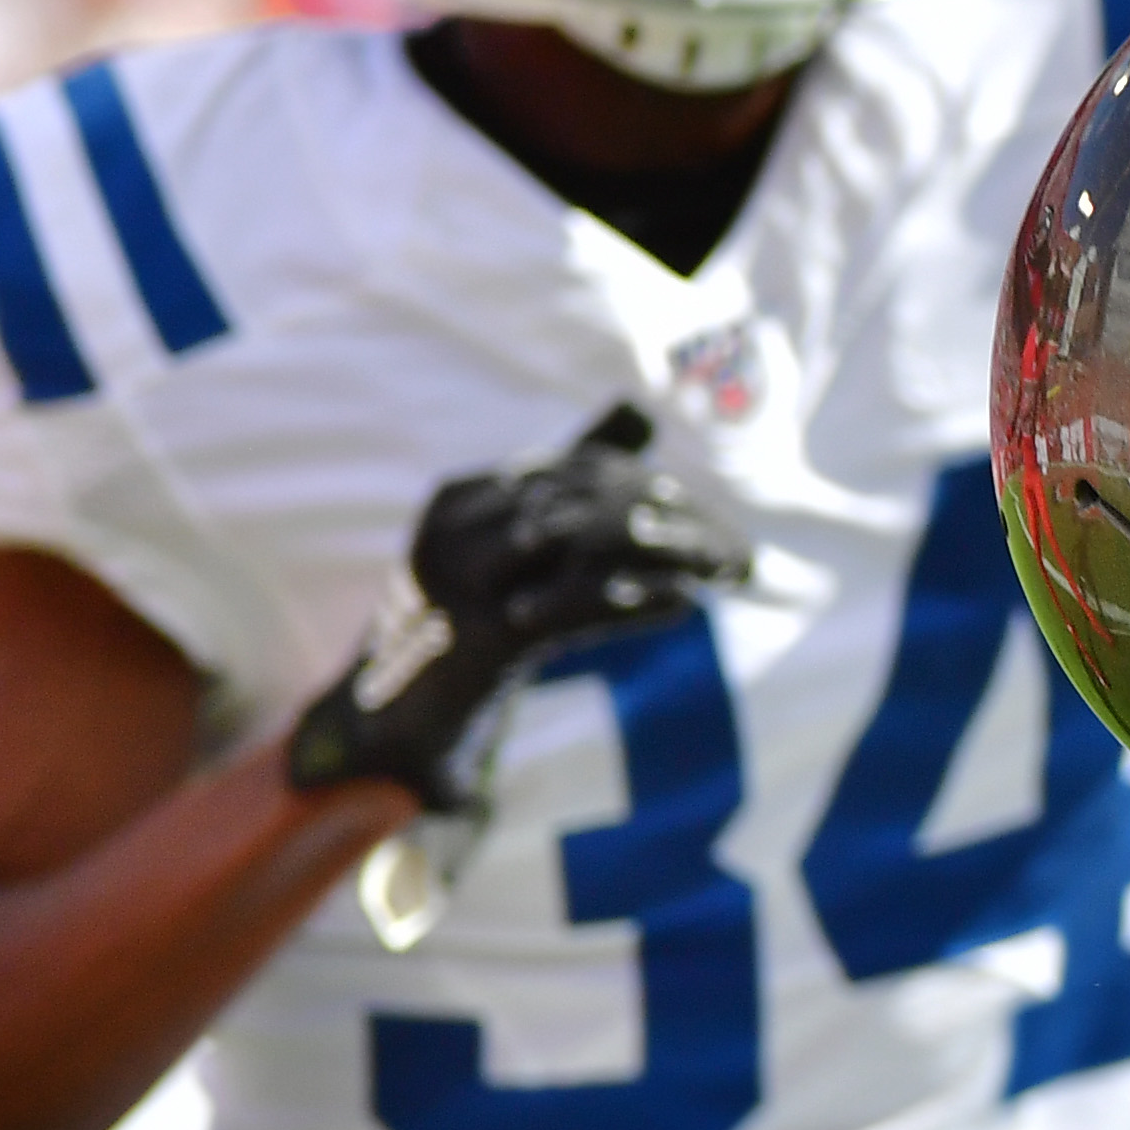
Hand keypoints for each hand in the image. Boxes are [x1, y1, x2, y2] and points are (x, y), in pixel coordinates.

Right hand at [286, 404, 750, 806]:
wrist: (399, 720)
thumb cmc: (467, 622)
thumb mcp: (512, 541)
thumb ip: (571, 477)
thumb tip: (641, 409)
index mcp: (459, 498)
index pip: (575, 469)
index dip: (645, 486)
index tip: (699, 511)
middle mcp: (453, 529)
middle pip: (585, 499)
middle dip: (665, 517)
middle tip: (730, 544)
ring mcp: (462, 583)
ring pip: (583, 543)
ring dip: (664, 553)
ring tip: (723, 569)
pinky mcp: (483, 639)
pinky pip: (575, 607)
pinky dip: (637, 602)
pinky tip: (687, 604)